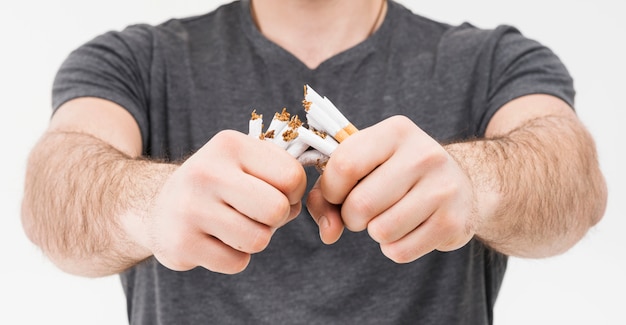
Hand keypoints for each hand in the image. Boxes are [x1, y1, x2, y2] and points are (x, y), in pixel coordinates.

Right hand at [143, 130, 306, 273]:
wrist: (157, 205)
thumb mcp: (243, 161)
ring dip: (255, 239)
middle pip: (276, 210)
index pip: (292, 176)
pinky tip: (215, 241)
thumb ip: (280, 171)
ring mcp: (190, 208)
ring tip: (233, 225)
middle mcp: (207, 172)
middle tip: (256, 214)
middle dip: (275, 219)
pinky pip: (236, 262)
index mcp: (230, 145)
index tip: (274, 193)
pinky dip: (234, 257)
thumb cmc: (217, 184)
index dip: (292, 193)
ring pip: (259, 240)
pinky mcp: (181, 243)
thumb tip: (305, 200)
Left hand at [307, 116, 476, 262]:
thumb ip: (328, 195)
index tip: (338, 193)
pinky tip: (407, 230)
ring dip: (375, 232)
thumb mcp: (363, 167)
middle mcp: (424, 154)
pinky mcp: (453, 222)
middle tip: (364, 210)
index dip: (331, 189)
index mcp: (396, 131)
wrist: (460, 185)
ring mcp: (442, 188)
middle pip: (361, 204)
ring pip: (380, 231)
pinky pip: (400, 251)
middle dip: (351, 217)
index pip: (345, 165)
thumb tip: (329, 232)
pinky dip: (395, 248)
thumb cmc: (396, 175)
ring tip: (388, 217)